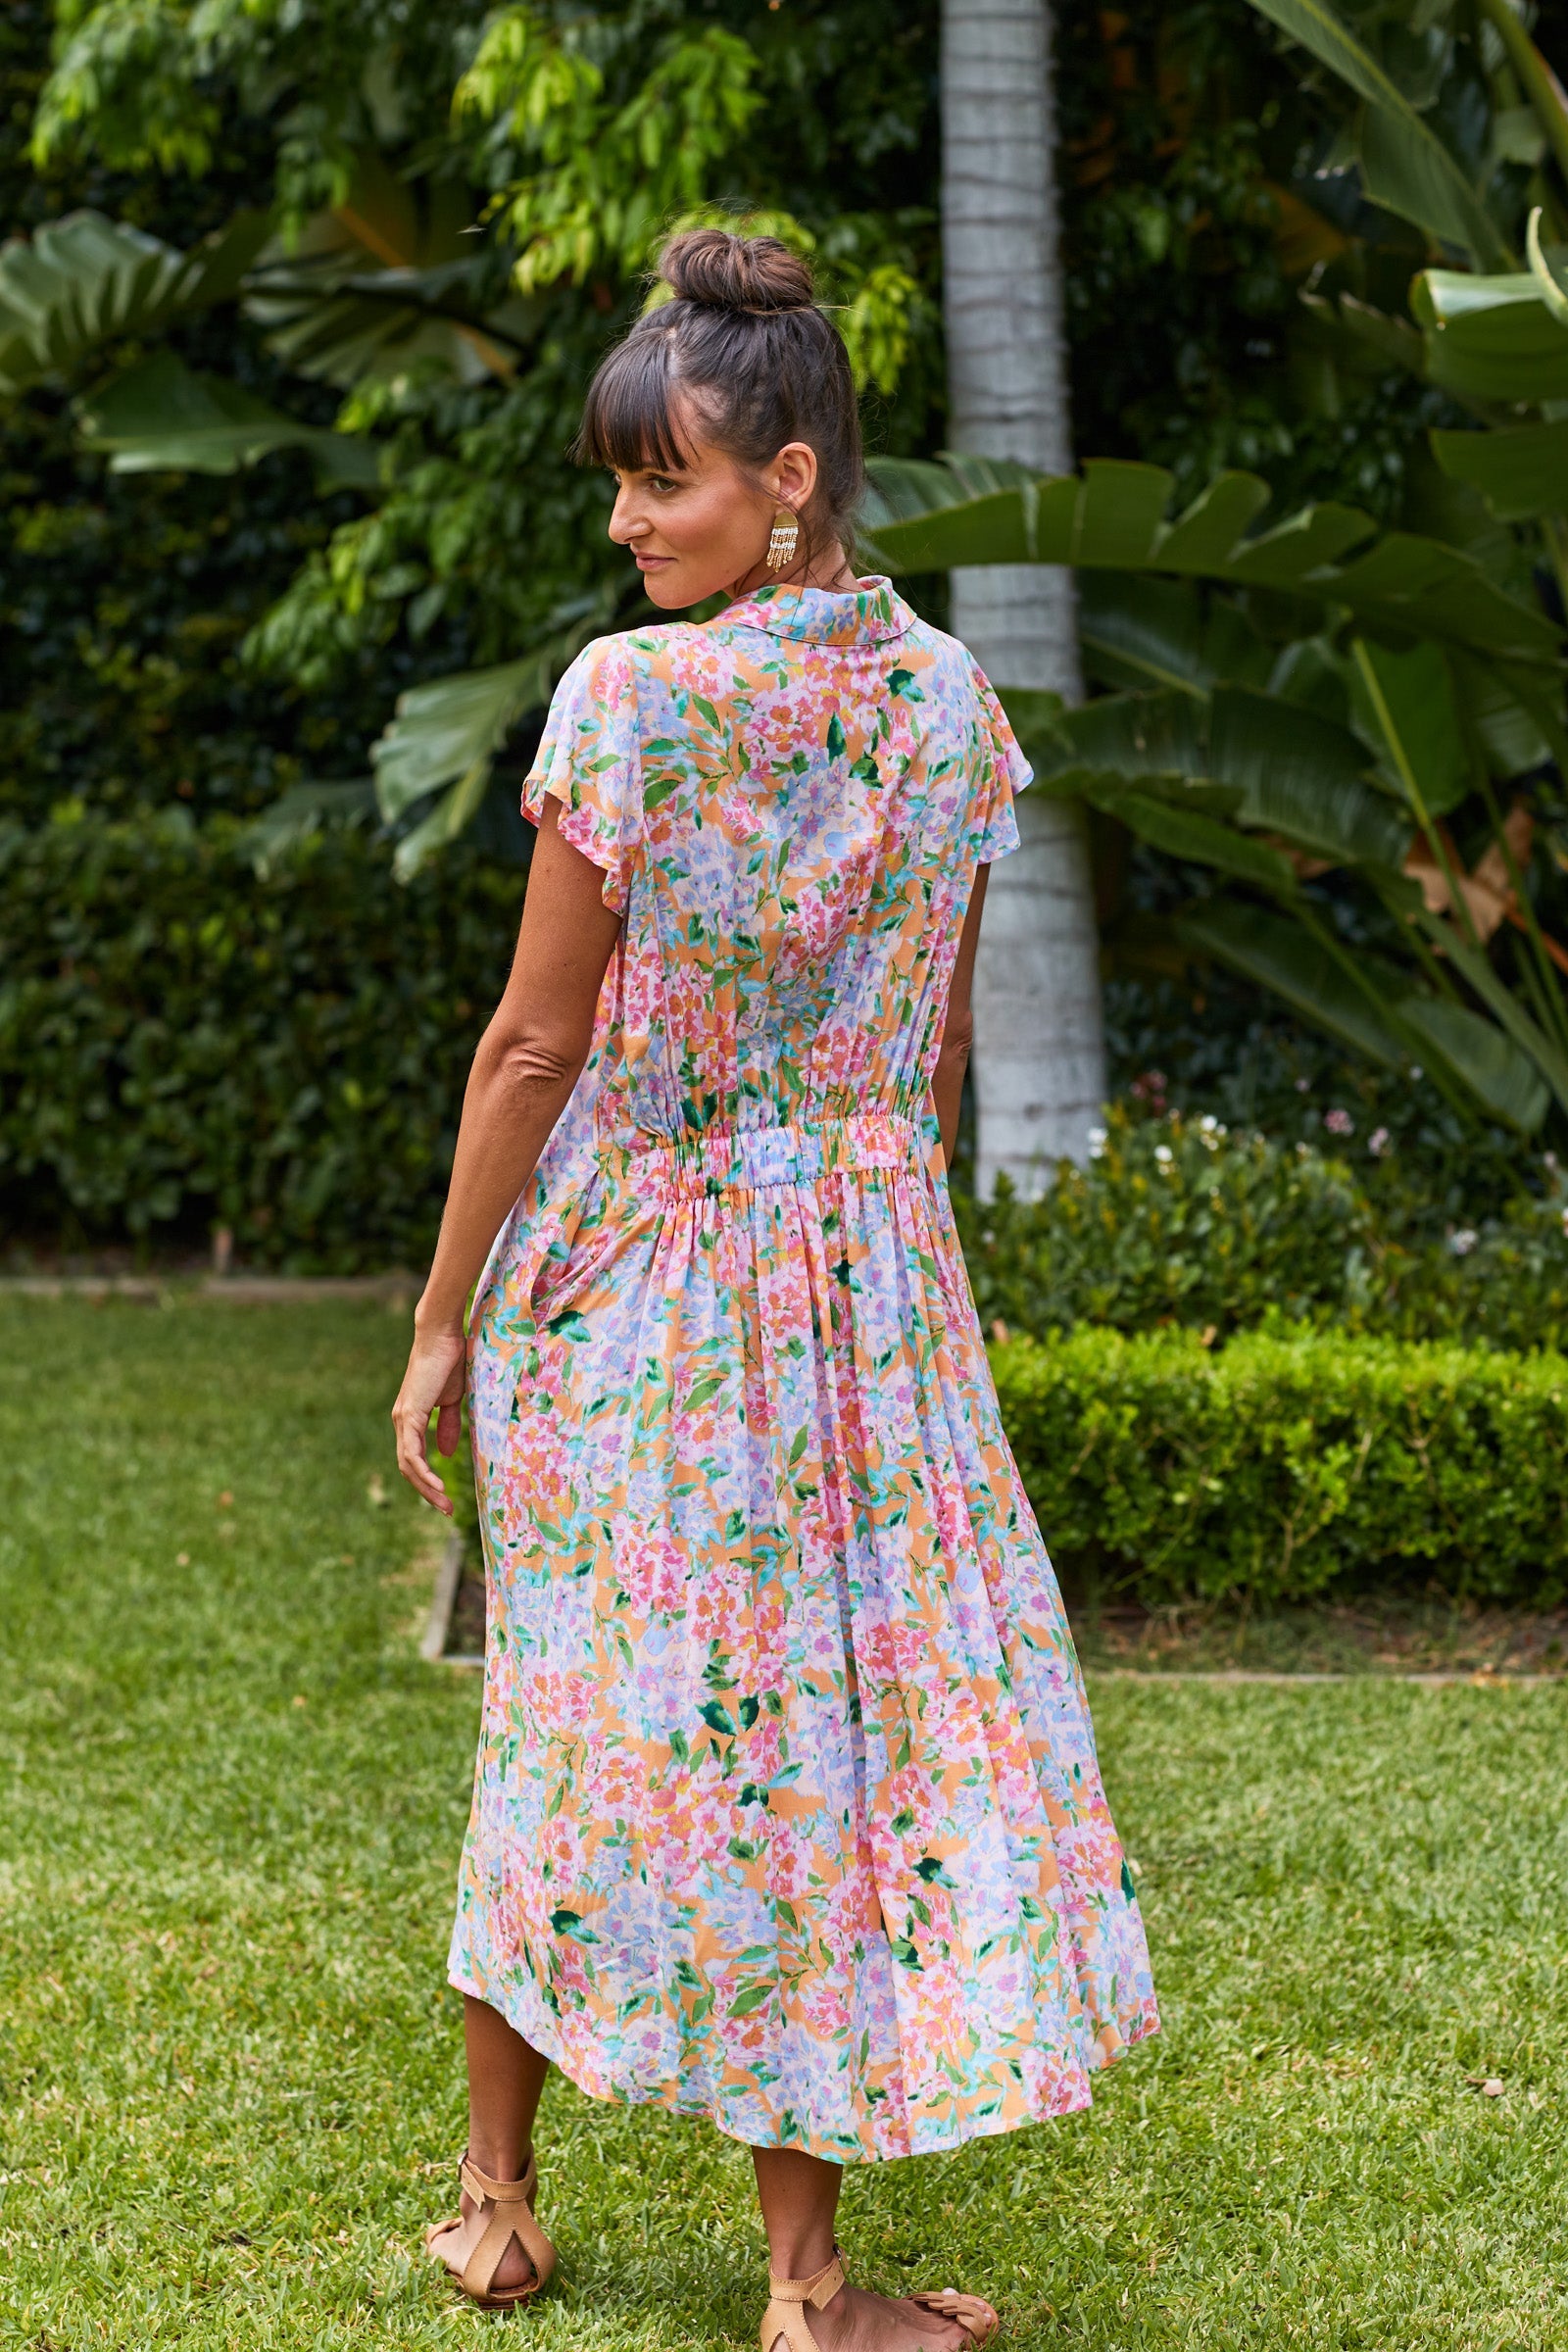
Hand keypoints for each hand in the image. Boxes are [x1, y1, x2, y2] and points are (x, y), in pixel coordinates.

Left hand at [391, 1323, 467, 1512]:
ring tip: (444, 1504)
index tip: (446, 1497)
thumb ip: (449, 1427)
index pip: (414, 1458)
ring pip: (408, 1465)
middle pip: (408, 1468)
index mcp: (411, 1419)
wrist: (442, 1338)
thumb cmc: (449, 1363)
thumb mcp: (453, 1401)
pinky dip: (424, 1472)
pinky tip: (437, 1485)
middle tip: (446, 1509)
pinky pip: (412, 1453)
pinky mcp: (409, 1415)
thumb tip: (446, 1454)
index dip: (428, 1480)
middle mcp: (402, 1422)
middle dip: (427, 1492)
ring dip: (426, 1488)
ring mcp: (403, 1419)